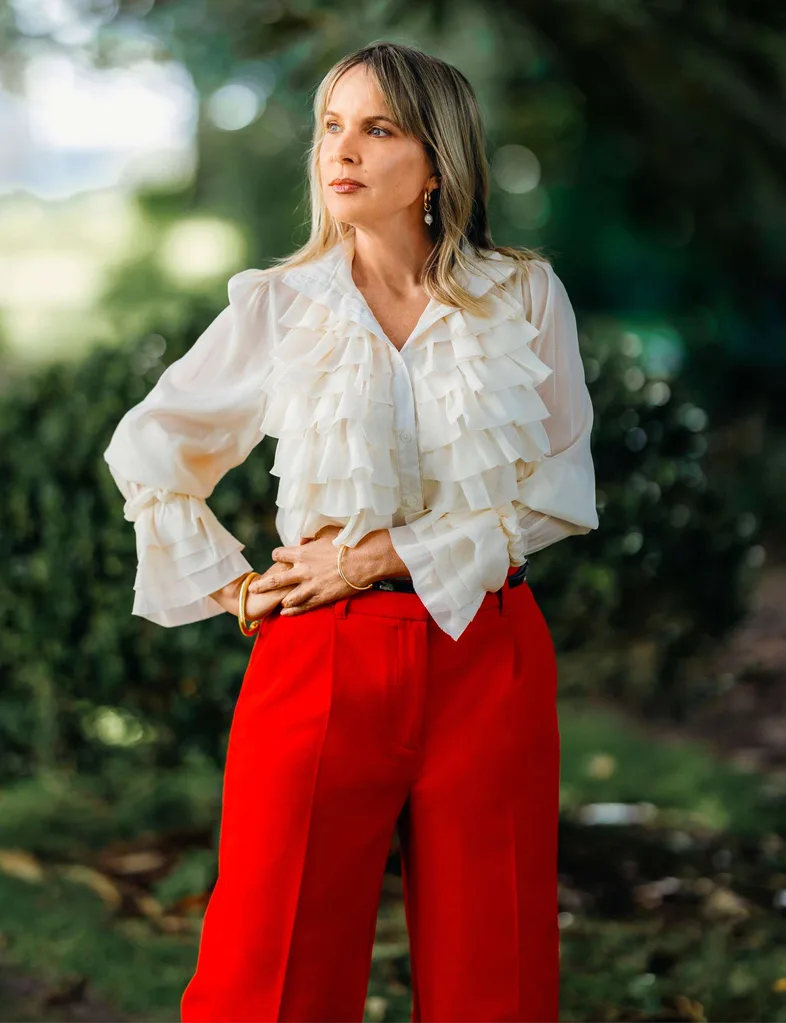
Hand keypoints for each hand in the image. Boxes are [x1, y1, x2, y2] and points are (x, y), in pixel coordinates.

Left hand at [247, 525, 367, 616]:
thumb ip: (312, 537)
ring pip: (288, 596)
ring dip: (281, 599)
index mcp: (302, 553)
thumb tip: (304, 539)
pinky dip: (293, 610)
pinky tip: (285, 613)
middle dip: (263, 584)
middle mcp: (302, 570)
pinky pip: (302, 606)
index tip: (277, 557)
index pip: (279, 554)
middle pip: (275, 579)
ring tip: (277, 602)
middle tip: (253, 588)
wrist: (362, 561)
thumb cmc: (347, 543)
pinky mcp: (320, 597)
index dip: (277, 556)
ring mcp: (310, 586)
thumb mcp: (327, 533)